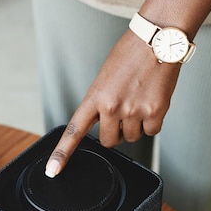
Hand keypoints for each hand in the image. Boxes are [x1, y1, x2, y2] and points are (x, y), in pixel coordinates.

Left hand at [45, 29, 180, 177]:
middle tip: (122, 113)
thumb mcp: (105, 77)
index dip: (62, 153)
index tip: (53, 170)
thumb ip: (101, 101)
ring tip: (138, 100)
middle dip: (114, 132)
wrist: (158, 40)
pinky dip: (152, 122)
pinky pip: (151, 131)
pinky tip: (151, 102)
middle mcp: (112, 107)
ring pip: (132, 137)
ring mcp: (134, 111)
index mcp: (95, 96)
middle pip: (109, 141)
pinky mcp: (155, 112)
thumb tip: (106, 122)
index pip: (75, 130)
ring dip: (134, 126)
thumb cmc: (130, 54)